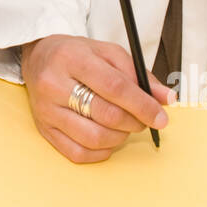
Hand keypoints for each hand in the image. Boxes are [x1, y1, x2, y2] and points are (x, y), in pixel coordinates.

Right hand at [21, 34, 173, 163]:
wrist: (39, 58)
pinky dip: (101, 151)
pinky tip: (107, 138)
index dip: (142, 105)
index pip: (114, 87)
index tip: (161, 117)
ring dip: (120, 137)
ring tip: (124, 126)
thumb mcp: (108, 53)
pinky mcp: (44, 130)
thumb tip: (166, 99)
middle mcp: (54, 85)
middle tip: (143, 120)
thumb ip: (139, 75)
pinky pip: (78, 153)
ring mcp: (46, 110)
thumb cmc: (77, 55)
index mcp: (72, 59)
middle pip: (106, 115)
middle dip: (134, 122)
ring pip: (94, 138)